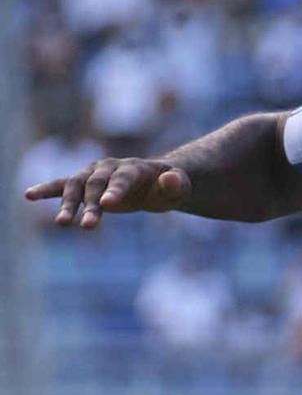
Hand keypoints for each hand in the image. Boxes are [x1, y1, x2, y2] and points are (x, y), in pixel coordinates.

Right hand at [24, 157, 191, 229]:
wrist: (155, 182)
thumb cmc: (168, 187)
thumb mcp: (179, 187)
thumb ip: (176, 185)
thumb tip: (173, 180)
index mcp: (132, 168)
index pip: (122, 179)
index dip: (115, 191)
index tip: (107, 205)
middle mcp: (108, 168)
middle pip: (95, 185)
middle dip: (90, 205)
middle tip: (86, 227)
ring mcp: (93, 174)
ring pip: (76, 187)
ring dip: (68, 205)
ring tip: (62, 223)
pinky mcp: (84, 184)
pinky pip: (62, 185)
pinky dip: (46, 189)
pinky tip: (29, 195)